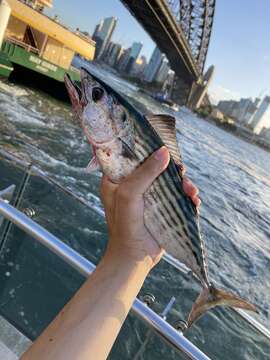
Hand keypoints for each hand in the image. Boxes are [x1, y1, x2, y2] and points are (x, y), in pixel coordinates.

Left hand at [100, 146, 199, 269]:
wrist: (134, 257)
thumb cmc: (125, 225)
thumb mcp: (130, 194)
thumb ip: (146, 172)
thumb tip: (165, 152)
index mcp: (117, 179)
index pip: (132, 157)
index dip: (148, 150)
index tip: (163, 148)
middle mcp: (132, 186)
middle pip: (155, 168)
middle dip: (172, 170)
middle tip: (182, 173)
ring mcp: (148, 197)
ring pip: (169, 182)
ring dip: (183, 184)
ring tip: (192, 192)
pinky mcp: (161, 208)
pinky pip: (176, 197)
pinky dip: (186, 197)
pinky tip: (194, 200)